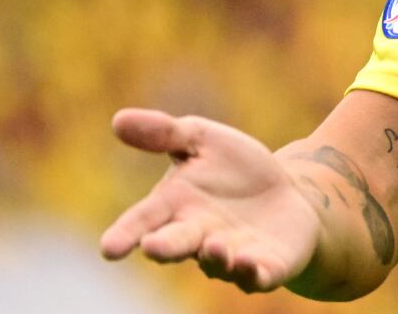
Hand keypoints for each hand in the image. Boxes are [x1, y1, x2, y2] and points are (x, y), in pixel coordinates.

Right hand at [100, 109, 322, 292]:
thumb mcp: (203, 140)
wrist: (288, 192)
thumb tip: (118, 119)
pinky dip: (253, 273)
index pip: (143, 221)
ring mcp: (231, 255)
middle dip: (164, 248)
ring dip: (214, 258)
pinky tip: (252, 264)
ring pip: (216, 264)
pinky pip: (257, 276)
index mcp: (175, 207)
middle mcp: (198, 236)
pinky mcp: (266, 266)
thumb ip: (166, 133)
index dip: (125, 234)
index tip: (109, 248)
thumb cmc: (236, 168)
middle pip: (175, 245)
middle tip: (152, 247)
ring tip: (215, 246)